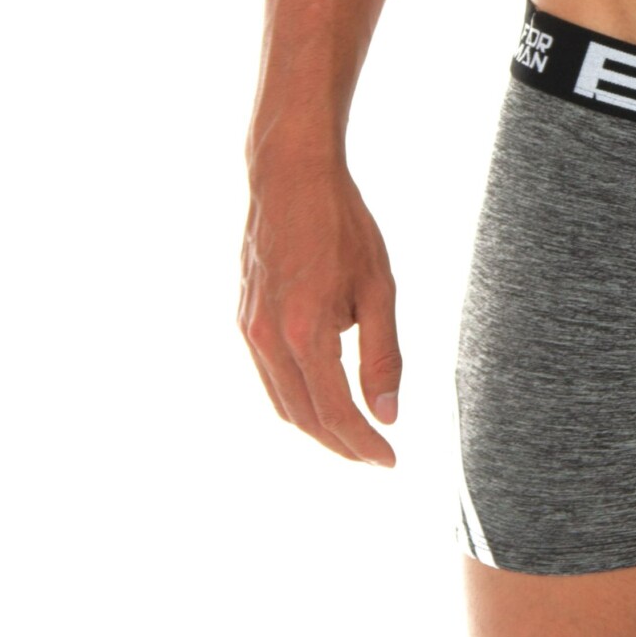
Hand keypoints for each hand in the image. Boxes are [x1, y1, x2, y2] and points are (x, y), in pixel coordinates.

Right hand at [238, 158, 402, 464]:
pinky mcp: (244, 319)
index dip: (363, 443)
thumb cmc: (342, 225)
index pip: (335, 411)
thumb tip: (388, 414)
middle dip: (340, 444)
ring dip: (317, 426)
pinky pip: (269, 375)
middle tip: (374, 455)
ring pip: (282, 401)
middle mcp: (268, 338)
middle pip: (303, 417)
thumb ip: (382, 353)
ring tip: (353, 434)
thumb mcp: (378, 285)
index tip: (390, 460)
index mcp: (305, 331)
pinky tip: (323, 395)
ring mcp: (249, 330)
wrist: (291, 176)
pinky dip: (297, 397)